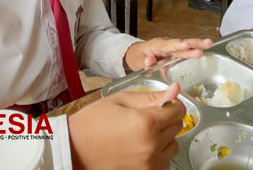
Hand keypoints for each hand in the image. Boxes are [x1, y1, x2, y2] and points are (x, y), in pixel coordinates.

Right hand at [69, 83, 183, 169]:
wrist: (73, 149)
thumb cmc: (92, 123)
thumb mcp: (121, 100)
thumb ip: (151, 96)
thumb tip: (175, 90)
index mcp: (146, 123)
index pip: (178, 111)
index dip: (171, 104)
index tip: (163, 103)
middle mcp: (151, 146)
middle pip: (177, 128)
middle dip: (166, 119)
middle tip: (146, 116)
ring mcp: (149, 164)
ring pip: (173, 145)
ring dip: (164, 137)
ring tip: (142, 133)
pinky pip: (163, 161)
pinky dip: (157, 153)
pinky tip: (139, 146)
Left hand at [124, 38, 212, 71]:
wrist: (137, 54)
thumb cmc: (137, 57)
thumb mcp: (137, 61)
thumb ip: (143, 63)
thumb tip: (149, 61)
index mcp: (157, 45)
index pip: (169, 45)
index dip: (178, 45)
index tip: (185, 45)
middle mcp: (167, 44)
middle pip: (181, 43)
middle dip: (193, 43)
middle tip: (205, 43)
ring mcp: (172, 48)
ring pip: (186, 46)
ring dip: (197, 45)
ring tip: (209, 43)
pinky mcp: (176, 53)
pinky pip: (186, 51)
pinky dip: (195, 49)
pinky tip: (205, 49)